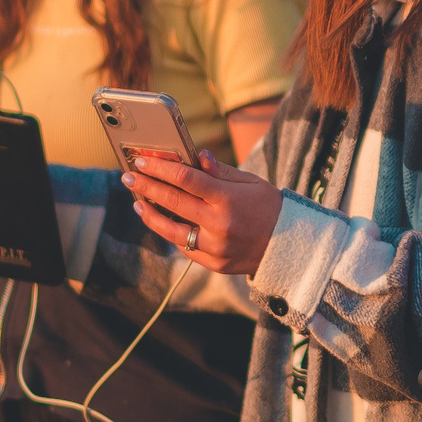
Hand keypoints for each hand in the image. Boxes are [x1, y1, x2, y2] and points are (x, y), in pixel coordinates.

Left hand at [126, 151, 281, 274]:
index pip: (186, 179)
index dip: (161, 168)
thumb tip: (195, 157)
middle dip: (147, 187)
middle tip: (129, 177)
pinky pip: (185, 248)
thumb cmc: (270, 207)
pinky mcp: (215, 264)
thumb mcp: (250, 183)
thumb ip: (220, 172)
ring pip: (172, 230)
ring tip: (138, 203)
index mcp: (229, 199)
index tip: (142, 160)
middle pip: (174, 202)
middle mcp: (220, 224)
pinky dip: (172, 233)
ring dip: (151, 215)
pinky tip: (162, 222)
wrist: (292, 245)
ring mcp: (216, 247)